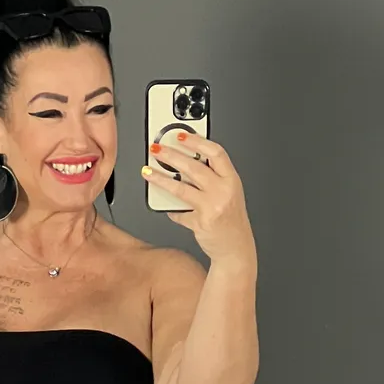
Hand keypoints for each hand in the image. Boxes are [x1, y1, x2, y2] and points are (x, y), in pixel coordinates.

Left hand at [143, 132, 255, 265]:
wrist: (236, 248)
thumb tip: (185, 162)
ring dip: (161, 179)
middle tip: (157, 150)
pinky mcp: (200, 223)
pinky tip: (166, 207)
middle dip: (171, 156)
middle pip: (194, 167)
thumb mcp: (229, 193)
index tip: (180, 135)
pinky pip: (179, 213)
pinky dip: (171, 210)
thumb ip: (213, 177)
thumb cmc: (231, 220)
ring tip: (148, 172)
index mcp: (232, 179)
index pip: (215, 152)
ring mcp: (212, 207)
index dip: (197, 141)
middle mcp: (223, 191)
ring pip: (181, 188)